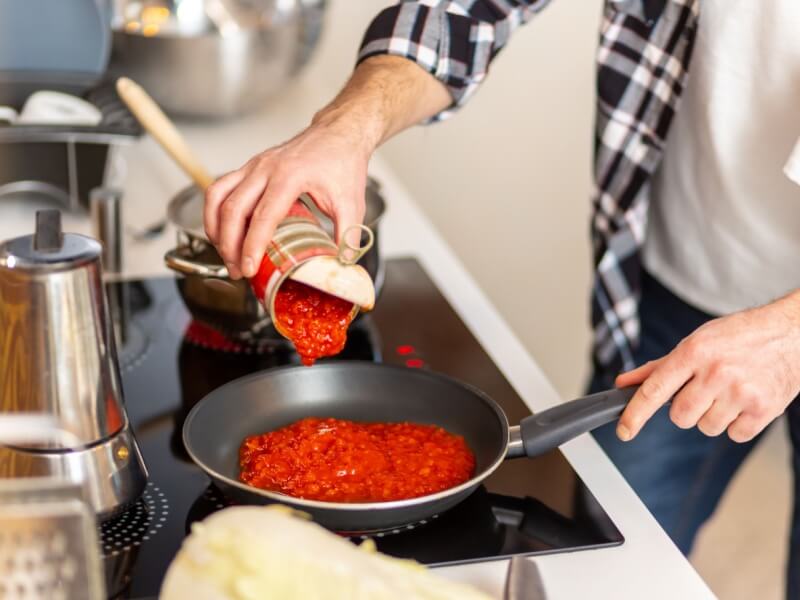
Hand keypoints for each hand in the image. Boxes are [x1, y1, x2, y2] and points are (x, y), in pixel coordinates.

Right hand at [204, 120, 370, 279]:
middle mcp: (266, 168)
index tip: (249, 268)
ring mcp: (254, 166)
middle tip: (237, 270)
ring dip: (215, 228)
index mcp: (290, 176)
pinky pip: (220, 189)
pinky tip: (222, 232)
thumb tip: (342, 266)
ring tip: (224, 255)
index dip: (252, 245)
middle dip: (229, 244)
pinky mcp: (249, 167)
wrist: (338, 132)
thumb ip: (348, 236)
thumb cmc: (343, 162)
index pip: (263, 216)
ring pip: (217, 196)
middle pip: (233, 208)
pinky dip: (215, 212)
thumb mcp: (352, 203)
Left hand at [615, 292, 799, 442]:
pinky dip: (736, 424)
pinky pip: (733, 435)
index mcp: (694, 352)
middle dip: (686, 409)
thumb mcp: (695, 342)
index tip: (624, 431)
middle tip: (703, 391)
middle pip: (680, 417)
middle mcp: (716, 372)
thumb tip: (625, 383)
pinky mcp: (763, 410)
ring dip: (712, 416)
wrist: (790, 335)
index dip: (635, 414)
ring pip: (706, 428)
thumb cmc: (739, 336)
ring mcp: (741, 392)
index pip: (654, 390)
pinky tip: (744, 402)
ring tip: (728, 392)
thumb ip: (658, 367)